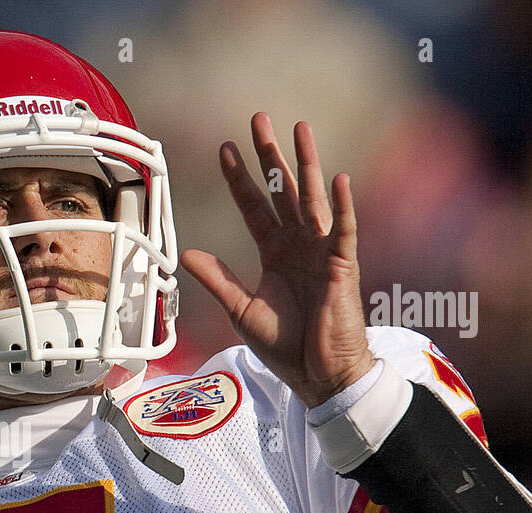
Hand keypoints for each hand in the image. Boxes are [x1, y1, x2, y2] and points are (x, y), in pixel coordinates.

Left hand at [181, 113, 374, 408]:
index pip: (255, 207)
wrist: (319, 375)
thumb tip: (187, 254)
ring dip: (306, 163)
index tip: (224, 149)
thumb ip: (219, 280)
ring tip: (299, 129)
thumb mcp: (241, 310)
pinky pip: (344, 231)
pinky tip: (338, 178)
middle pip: (283, 190)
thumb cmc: (286, 346)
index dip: (240, 178)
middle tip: (258, 119)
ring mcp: (322, 252)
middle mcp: (298, 245)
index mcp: (275, 254)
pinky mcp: (343, 267)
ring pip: (312, 199)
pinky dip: (342, 205)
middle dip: (271, 156)